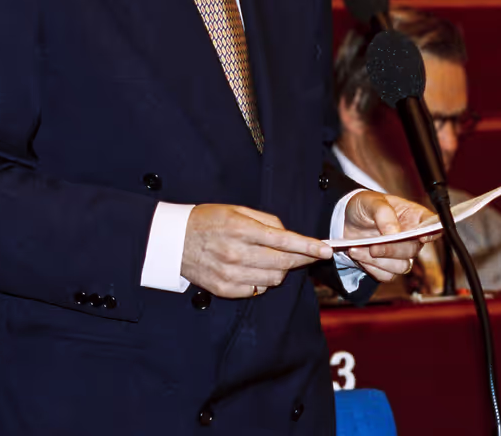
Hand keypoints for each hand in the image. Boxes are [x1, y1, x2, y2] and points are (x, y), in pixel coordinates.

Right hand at [181, 204, 332, 298]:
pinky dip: (263, 281)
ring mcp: (230, 275)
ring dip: (282, 270)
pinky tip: (256, 269)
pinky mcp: (225, 290)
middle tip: (311, 255)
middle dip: (302, 259)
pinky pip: (257, 290)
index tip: (326, 249)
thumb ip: (265, 220)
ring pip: (273, 279)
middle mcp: (237, 254)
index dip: (308, 246)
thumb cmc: (207, 220)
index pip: (284, 241)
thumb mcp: (236, 210)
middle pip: (283, 263)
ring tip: (275, 259)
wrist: (174, 240)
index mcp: (241, 230)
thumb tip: (288, 234)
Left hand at [343, 191, 437, 282]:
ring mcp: (401, 253)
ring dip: (377, 261)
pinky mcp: (389, 266)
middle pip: (413, 250)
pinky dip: (371, 268)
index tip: (422, 236)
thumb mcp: (371, 201)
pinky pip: (387, 276)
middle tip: (372, 246)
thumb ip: (384, 213)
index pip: (433, 224)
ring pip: (402, 267)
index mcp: (413, 215)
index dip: (433, 231)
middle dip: (390, 250)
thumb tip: (394, 233)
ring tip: (356, 249)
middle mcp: (411, 236)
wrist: (346, 220)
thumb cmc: (364, 206)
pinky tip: (359, 255)